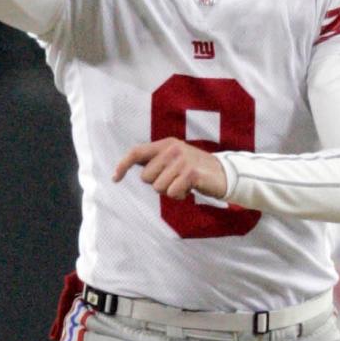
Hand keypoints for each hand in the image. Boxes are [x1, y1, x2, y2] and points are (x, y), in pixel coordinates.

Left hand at [113, 139, 227, 200]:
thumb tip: (128, 166)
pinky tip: (189, 190)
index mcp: (165, 144)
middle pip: (146, 177)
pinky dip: (179, 196)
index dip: (123, 165)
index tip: (115, 179)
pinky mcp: (192, 173)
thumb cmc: (194, 170)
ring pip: (158, 187)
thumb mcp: (174, 160)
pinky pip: (173, 192)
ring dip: (170, 191)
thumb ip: (154, 161)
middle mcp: (172, 149)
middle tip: (174, 181)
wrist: (224, 174)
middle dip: (158, 184)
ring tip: (183, 185)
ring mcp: (182, 160)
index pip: (137, 152)